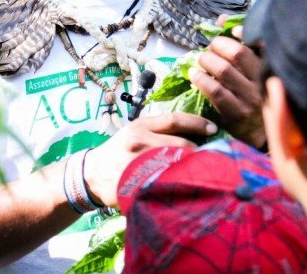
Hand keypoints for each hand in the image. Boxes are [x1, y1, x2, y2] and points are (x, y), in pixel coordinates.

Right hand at [83, 112, 216, 207]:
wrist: (92, 174)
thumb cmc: (119, 151)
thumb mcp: (134, 132)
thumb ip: (158, 130)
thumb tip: (193, 132)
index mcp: (140, 126)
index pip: (175, 119)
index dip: (198, 123)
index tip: (214, 128)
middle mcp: (140, 142)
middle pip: (181, 144)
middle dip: (200, 151)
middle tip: (214, 155)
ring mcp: (138, 163)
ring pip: (178, 164)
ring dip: (194, 168)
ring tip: (205, 171)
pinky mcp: (137, 182)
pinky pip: (166, 183)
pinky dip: (180, 184)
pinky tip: (189, 187)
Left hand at [189, 15, 265, 148]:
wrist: (264, 137)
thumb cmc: (256, 99)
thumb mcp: (255, 72)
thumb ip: (242, 45)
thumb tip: (222, 20)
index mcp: (269, 69)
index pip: (256, 44)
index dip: (239, 33)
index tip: (229, 32)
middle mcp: (263, 82)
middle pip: (236, 53)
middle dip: (217, 46)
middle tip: (209, 50)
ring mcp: (250, 98)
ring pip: (223, 70)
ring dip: (206, 61)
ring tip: (200, 61)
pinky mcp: (237, 113)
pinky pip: (216, 91)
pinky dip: (201, 79)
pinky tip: (194, 75)